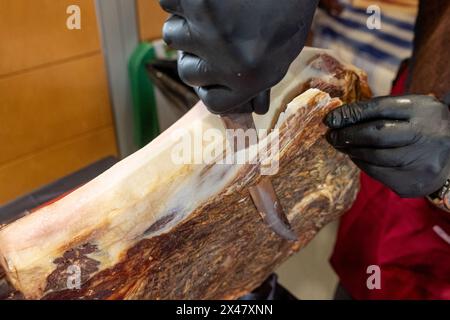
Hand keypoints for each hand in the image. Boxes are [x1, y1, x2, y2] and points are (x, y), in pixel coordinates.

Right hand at [159, 0, 317, 114]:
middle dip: (198, 55)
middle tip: (217, 34)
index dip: (212, 89)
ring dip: (187, 24)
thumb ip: (263, 80)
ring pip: (172, 37)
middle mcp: (225, 60)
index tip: (214, 78)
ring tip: (215, 7)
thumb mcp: (283, 48)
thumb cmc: (287, 4)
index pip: (214, 103)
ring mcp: (204, 28)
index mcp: (252, 78)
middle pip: (187, 73)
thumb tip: (254, 110)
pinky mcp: (190, 0)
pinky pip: (168, 4)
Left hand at [324, 95, 449, 197]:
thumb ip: (380, 111)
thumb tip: (339, 117)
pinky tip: (356, 156)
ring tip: (341, 145)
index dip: (351, 113)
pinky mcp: (413, 183)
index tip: (330, 118)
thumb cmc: (423, 128)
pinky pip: (376, 173)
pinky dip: (361, 163)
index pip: (380, 108)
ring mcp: (421, 161)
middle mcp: (426, 135)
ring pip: (374, 157)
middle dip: (347, 134)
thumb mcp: (410, 110)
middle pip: (376, 134)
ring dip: (351, 150)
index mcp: (424, 110)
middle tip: (332, 135)